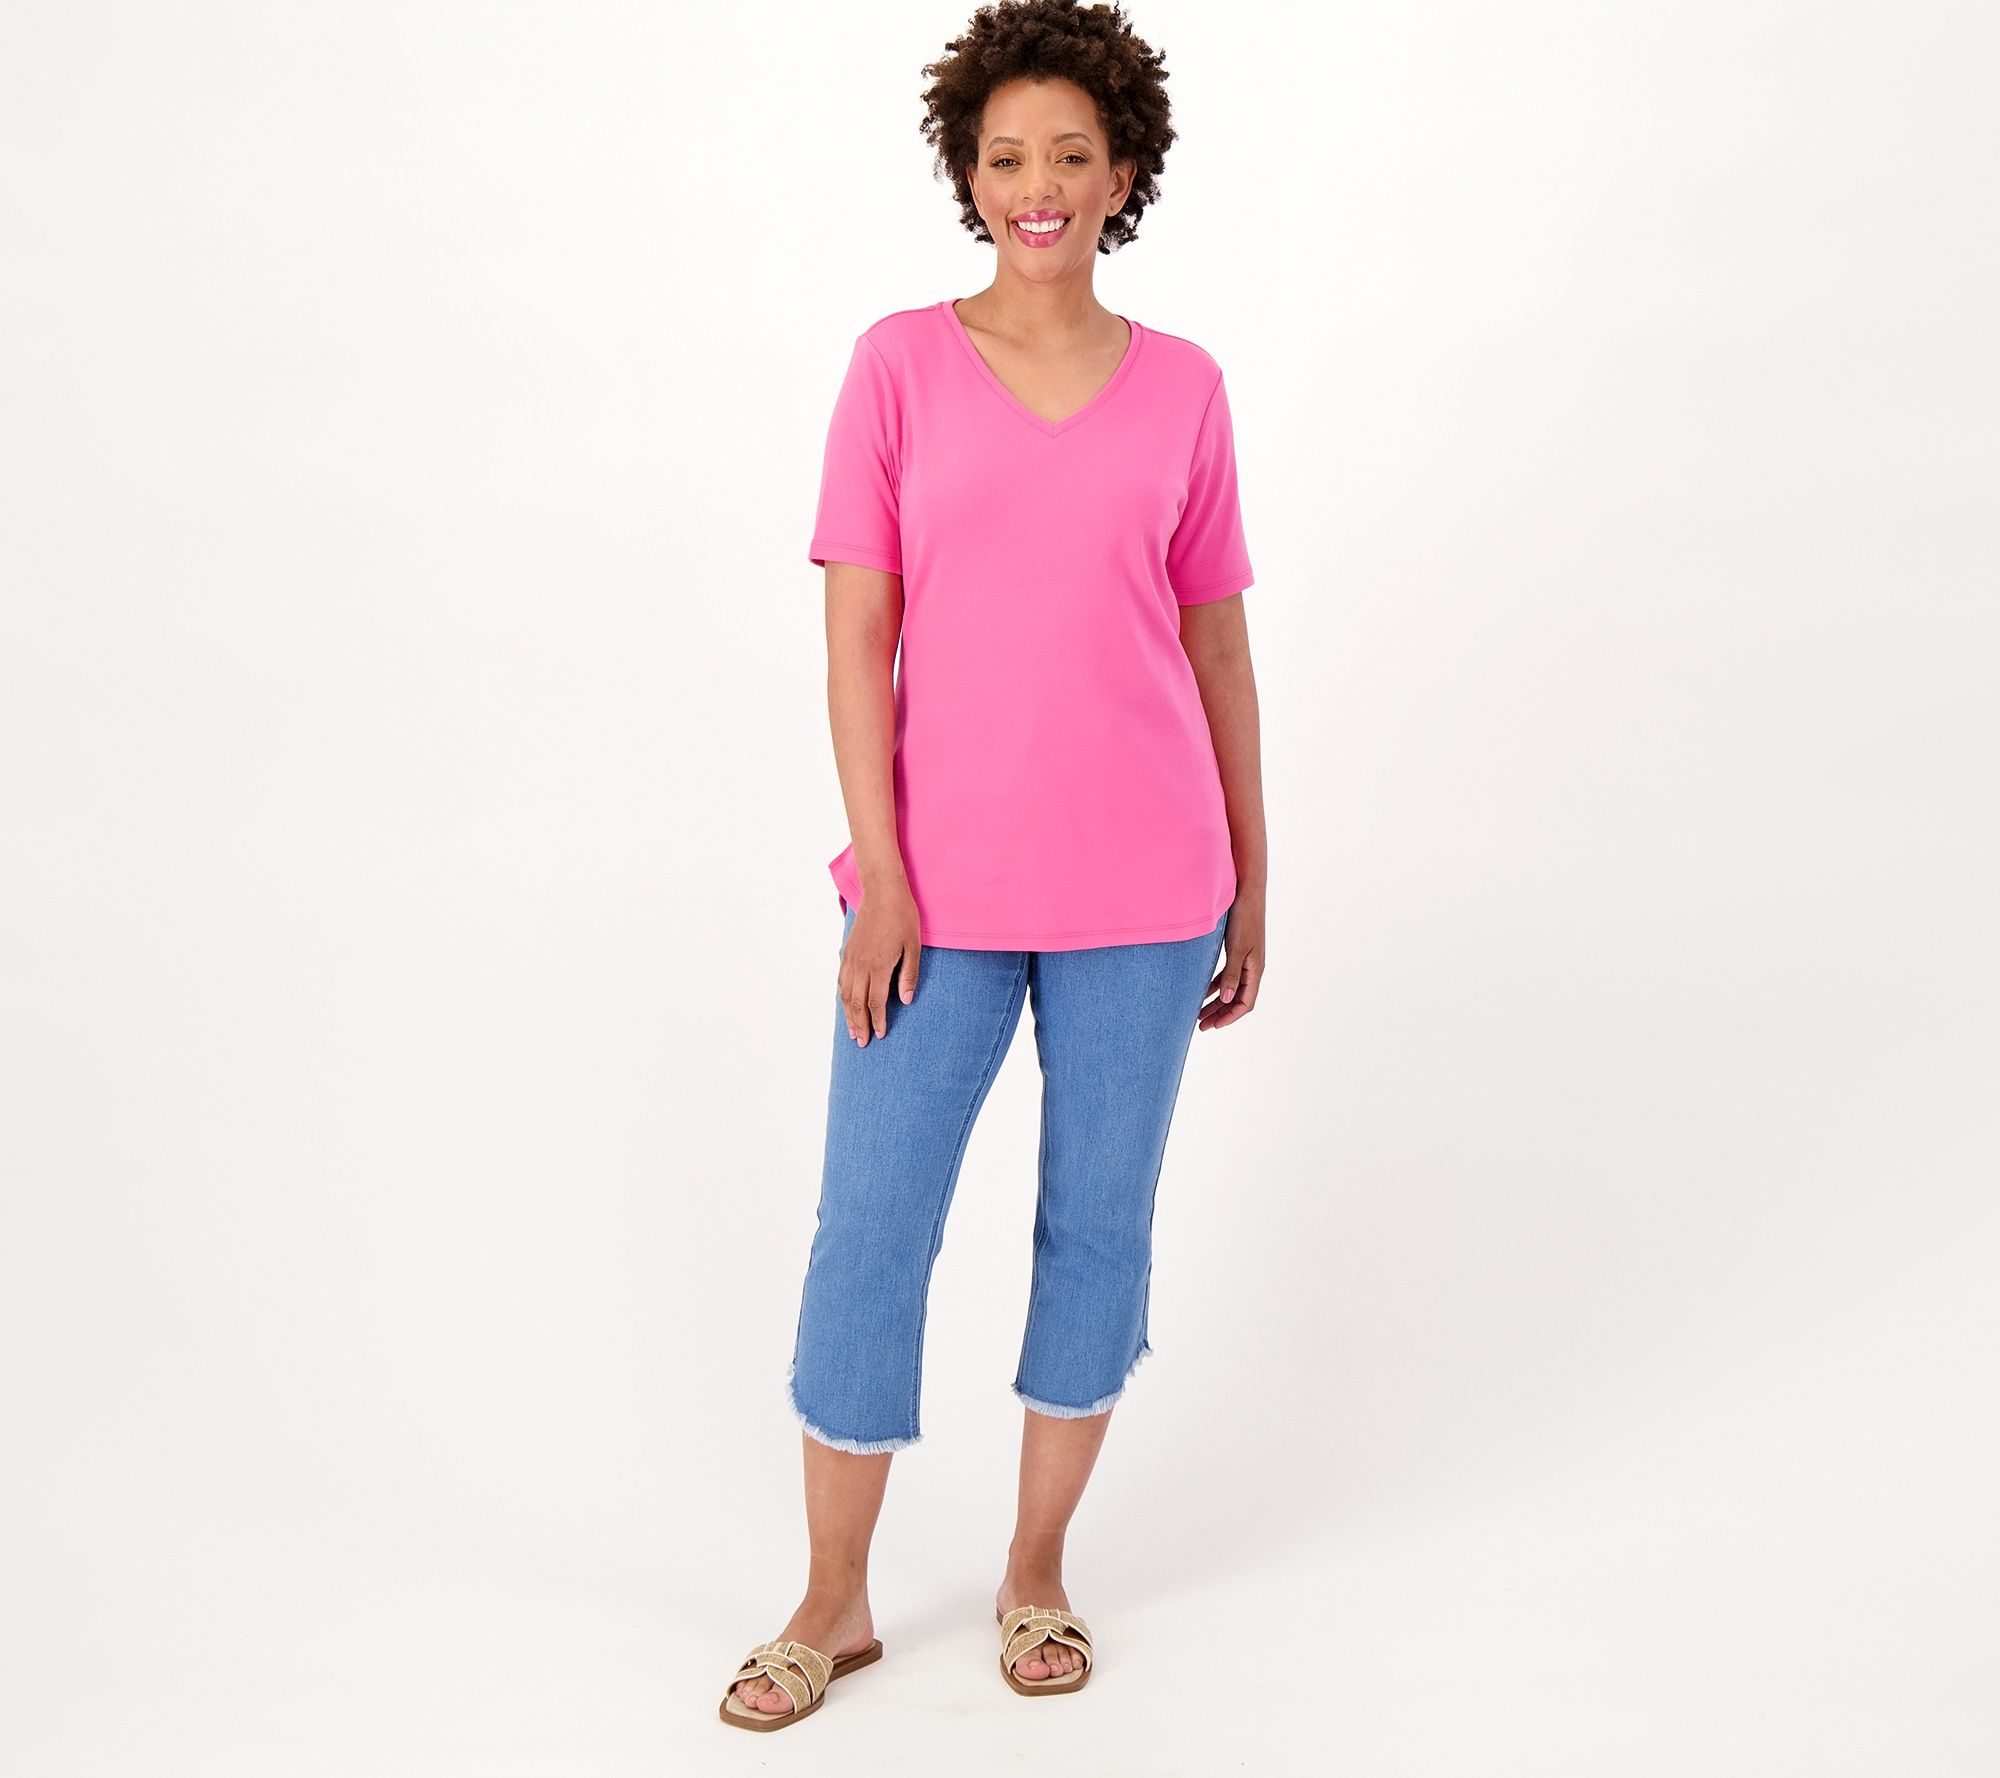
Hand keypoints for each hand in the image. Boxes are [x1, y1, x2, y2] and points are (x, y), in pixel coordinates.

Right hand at [839, 890, 922, 1045]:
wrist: (882, 891)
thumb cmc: (902, 917)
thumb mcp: (913, 946)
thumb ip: (909, 974)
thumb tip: (906, 1000)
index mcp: (878, 966)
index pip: (875, 1002)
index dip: (877, 1020)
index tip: (880, 1035)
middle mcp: (861, 965)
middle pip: (856, 1003)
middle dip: (860, 1025)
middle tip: (862, 1042)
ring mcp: (851, 958)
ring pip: (845, 993)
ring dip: (848, 1014)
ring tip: (852, 1031)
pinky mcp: (847, 951)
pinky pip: (841, 980)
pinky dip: (842, 996)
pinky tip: (845, 1004)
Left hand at [1199, 891, 1263, 1030]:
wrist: (1246, 893)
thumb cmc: (1243, 918)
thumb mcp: (1236, 948)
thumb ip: (1231, 974)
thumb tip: (1225, 999)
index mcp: (1255, 970)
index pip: (1245, 1003)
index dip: (1229, 1017)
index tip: (1212, 1026)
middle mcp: (1252, 968)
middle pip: (1236, 999)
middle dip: (1220, 1014)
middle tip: (1201, 1026)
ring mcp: (1245, 959)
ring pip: (1230, 988)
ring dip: (1215, 1001)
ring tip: (1198, 1012)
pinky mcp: (1237, 950)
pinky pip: (1226, 975)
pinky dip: (1215, 985)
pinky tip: (1201, 989)